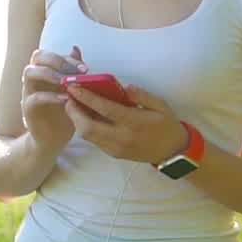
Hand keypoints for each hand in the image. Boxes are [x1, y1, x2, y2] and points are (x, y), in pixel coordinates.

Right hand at [20, 45, 87, 150]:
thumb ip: (73, 70)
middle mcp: (34, 77)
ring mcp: (28, 91)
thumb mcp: (73, 89)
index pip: (52, 54)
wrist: (54, 137)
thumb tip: (75, 48)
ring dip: (50, 74)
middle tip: (73, 71)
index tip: (85, 69)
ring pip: (30, 72)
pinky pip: (34, 97)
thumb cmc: (65, 110)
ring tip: (66, 83)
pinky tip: (65, 100)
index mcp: (45, 70)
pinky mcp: (28, 108)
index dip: (68, 58)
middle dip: (56, 60)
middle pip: (37, 56)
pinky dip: (50, 96)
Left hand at [63, 81, 188, 164]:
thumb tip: (124, 87)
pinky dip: (86, 127)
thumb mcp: (160, 105)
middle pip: (87, 126)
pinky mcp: (113, 154)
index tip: (73, 87)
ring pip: (87, 136)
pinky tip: (86, 116)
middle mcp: (121, 137)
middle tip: (69, 96)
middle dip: (73, 111)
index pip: (104, 109)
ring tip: (74, 105)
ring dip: (77, 120)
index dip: (86, 97)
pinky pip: (94, 140)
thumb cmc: (167, 125)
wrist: (173, 152)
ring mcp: (115, 148)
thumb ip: (141, 95)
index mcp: (133, 122)